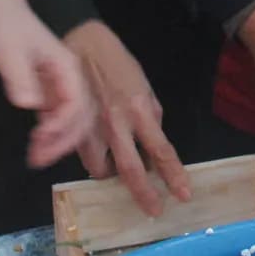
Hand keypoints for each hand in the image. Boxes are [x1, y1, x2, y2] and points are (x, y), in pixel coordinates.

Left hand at [0, 8, 98, 169]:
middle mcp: (70, 79)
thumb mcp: (10, 52)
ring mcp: (61, 87)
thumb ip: (20, 77)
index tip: (41, 134)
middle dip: (64, 140)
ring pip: (72, 121)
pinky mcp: (49, 93)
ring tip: (36, 159)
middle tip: (40, 158)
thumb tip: (29, 104)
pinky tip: (35, 145)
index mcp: (68, 67)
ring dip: (59, 142)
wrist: (0, 16)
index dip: (63, 122)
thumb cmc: (7, 29)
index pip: (77, 101)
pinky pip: (58, 119)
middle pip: (81, 116)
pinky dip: (50, 135)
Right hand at [63, 20, 190, 216]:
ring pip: (99, 169)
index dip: (173, 175)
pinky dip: (92, 158)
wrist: (81, 45)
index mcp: (139, 109)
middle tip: (154, 210)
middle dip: (143, 194)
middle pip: (131, 169)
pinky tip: (95, 152)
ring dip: (110, 174)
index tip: (184, 194)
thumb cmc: (117, 63)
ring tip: (116, 170)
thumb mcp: (143, 85)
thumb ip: (150, 115)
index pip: (161, 150)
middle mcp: (115, 123)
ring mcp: (90, 128)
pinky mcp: (70, 129)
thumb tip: (153, 142)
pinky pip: (82, 155)